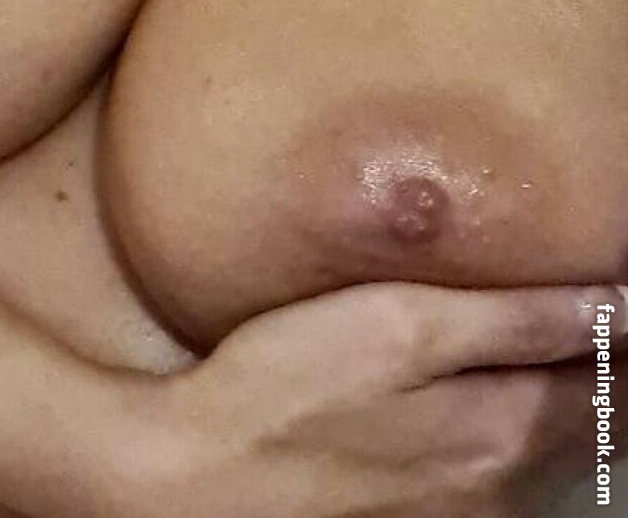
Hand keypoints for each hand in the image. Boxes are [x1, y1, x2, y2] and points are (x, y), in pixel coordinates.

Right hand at [119, 280, 627, 517]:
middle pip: (599, 426)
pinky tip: (517, 405)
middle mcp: (501, 486)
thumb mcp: (400, 327)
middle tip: (613, 310)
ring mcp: (464, 515)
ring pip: (561, 458)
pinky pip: (514, 481)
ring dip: (587, 407)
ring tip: (588, 350)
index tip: (627, 285)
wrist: (196, 483)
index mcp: (507, 428)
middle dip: (617, 369)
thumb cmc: (287, 387)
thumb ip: (513, 317)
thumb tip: (618, 299)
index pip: (614, 377)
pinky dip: (541, 437)